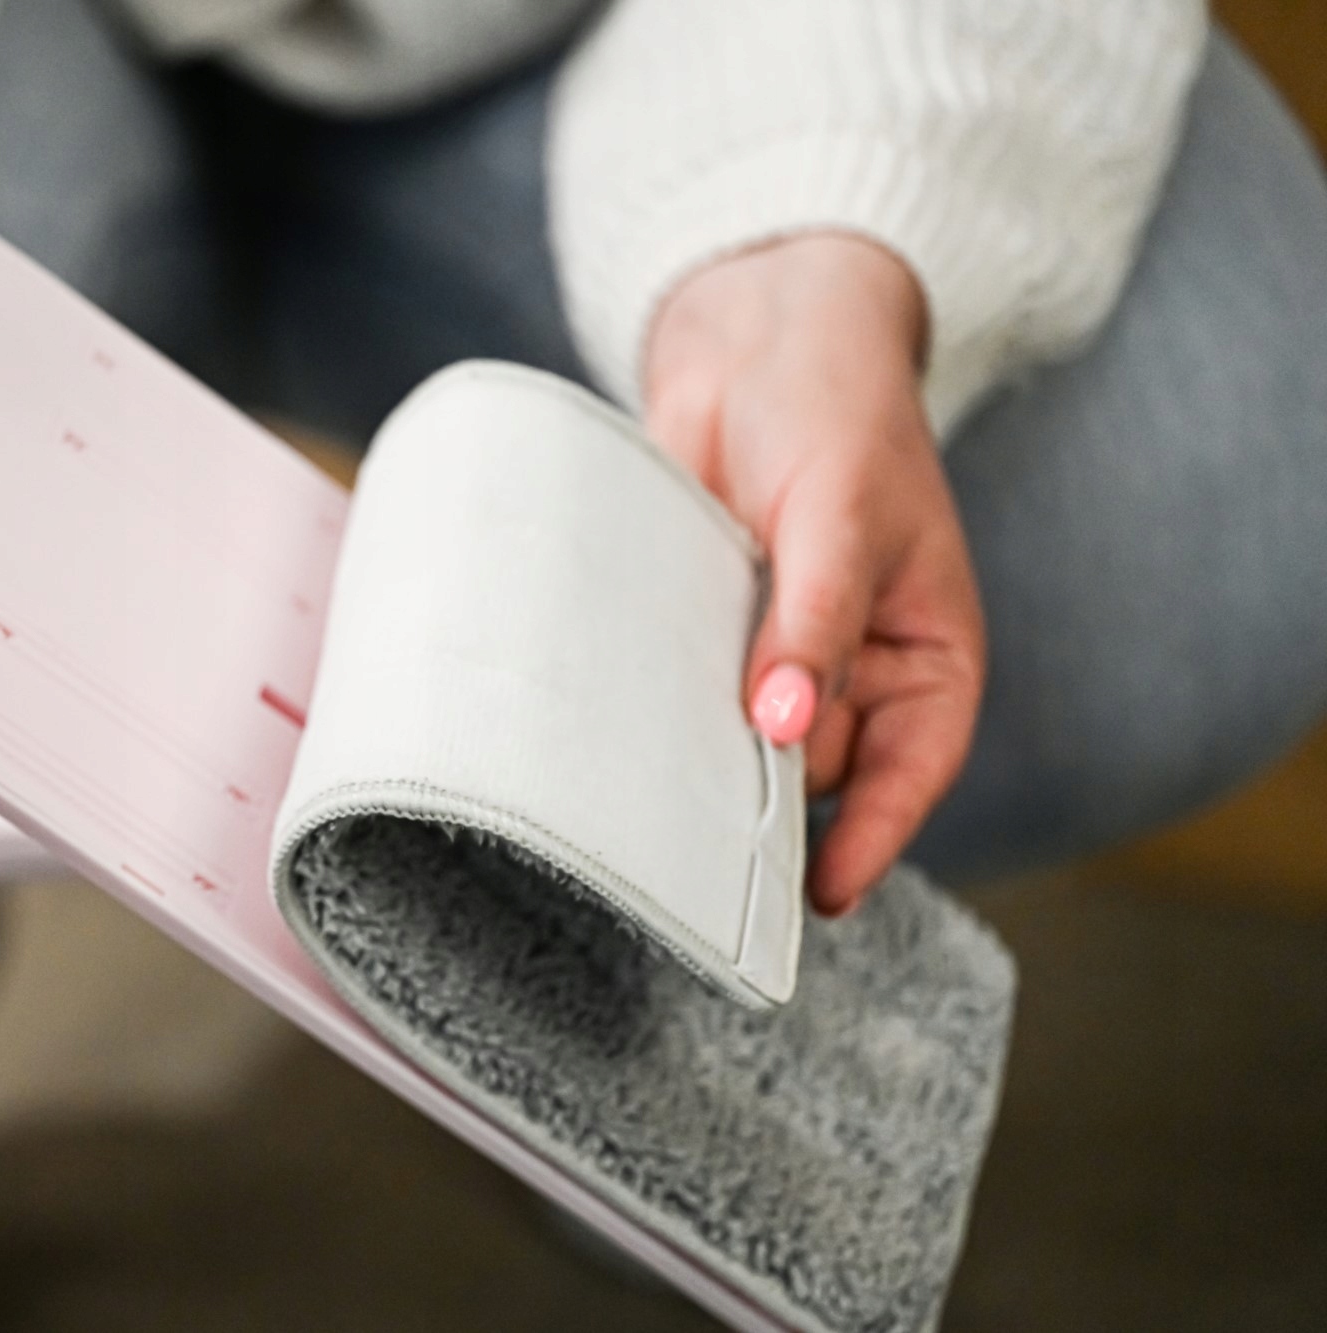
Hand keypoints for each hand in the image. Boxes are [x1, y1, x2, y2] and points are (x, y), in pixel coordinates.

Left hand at [643, 234, 984, 915]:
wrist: (758, 333)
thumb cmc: (836, 410)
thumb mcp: (843, 512)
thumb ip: (816, 619)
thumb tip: (786, 723)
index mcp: (926, 655)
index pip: (910, 770)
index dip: (871, 837)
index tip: (821, 896)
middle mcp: (854, 670)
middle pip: (818, 772)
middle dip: (769, 809)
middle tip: (704, 849)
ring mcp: (778, 654)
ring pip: (745, 743)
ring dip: (707, 767)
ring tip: (656, 799)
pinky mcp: (712, 630)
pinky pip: (690, 694)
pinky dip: (664, 717)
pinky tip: (624, 736)